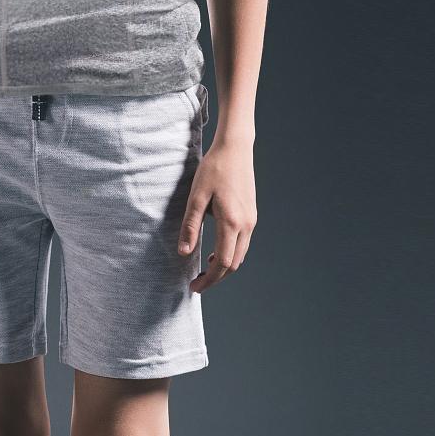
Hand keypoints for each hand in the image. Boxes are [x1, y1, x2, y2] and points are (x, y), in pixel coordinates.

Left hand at [177, 135, 255, 292]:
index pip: (222, 263)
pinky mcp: (251, 214)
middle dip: (216, 277)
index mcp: (232, 222)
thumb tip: (183, 253)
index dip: (209, 280)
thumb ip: (190, 226)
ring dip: (223, 266)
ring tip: (204, 269)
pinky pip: (242, 243)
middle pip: (233, 263)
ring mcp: (251, 220)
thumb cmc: (214, 169)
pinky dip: (230, 253)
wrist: (235, 148)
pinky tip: (215, 251)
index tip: (194, 287)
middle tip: (197, 283)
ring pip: (240, 254)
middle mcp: (246, 225)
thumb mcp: (196, 197)